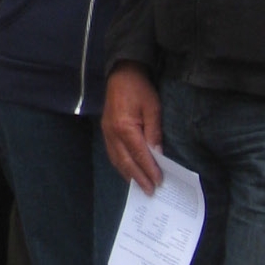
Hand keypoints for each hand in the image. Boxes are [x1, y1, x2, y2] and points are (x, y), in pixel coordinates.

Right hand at [101, 65, 163, 193]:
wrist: (121, 73)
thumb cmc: (140, 88)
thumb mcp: (153, 108)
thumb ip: (154, 132)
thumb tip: (157, 155)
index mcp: (125, 127)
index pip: (139, 155)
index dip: (149, 170)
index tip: (159, 182)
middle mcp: (112, 133)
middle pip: (126, 162)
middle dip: (138, 178)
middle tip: (150, 191)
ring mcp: (106, 132)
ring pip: (116, 160)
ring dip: (128, 174)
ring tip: (139, 186)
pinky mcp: (105, 131)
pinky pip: (112, 153)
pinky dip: (120, 165)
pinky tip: (127, 171)